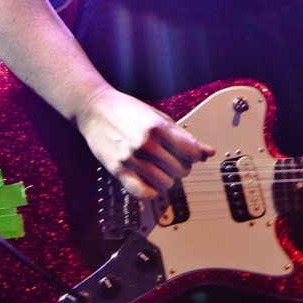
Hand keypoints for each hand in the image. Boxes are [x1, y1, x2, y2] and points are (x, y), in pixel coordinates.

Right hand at [75, 86, 213, 199]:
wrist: (94, 109)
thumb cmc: (127, 110)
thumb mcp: (158, 117)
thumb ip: (184, 136)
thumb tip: (209, 152)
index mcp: (158, 127)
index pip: (192, 152)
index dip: (193, 154)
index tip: (186, 152)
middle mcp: (146, 143)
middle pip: (181, 170)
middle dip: (180, 166)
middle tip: (170, 159)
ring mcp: (132, 158)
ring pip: (166, 183)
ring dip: (167, 179)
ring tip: (159, 169)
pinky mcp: (118, 170)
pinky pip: (143, 193)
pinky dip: (151, 191)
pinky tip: (149, 181)